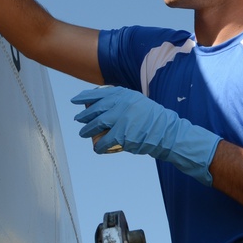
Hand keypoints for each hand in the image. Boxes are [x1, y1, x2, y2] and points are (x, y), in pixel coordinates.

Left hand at [71, 86, 220, 185]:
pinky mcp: (123, 135)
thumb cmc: (152, 118)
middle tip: (78, 119)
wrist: (167, 133)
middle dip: (84, 115)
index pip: (99, 93)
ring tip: (83, 133)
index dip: (84, 97)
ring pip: (97, 124)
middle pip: (96, 109)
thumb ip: (123, 100)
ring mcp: (121, 119)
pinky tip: (96, 148)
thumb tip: (104, 103)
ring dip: (87, 130)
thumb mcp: (137, 101)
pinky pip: (105, 141)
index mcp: (124, 94)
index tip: (75, 100)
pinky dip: (99, 146)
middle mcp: (122, 104)